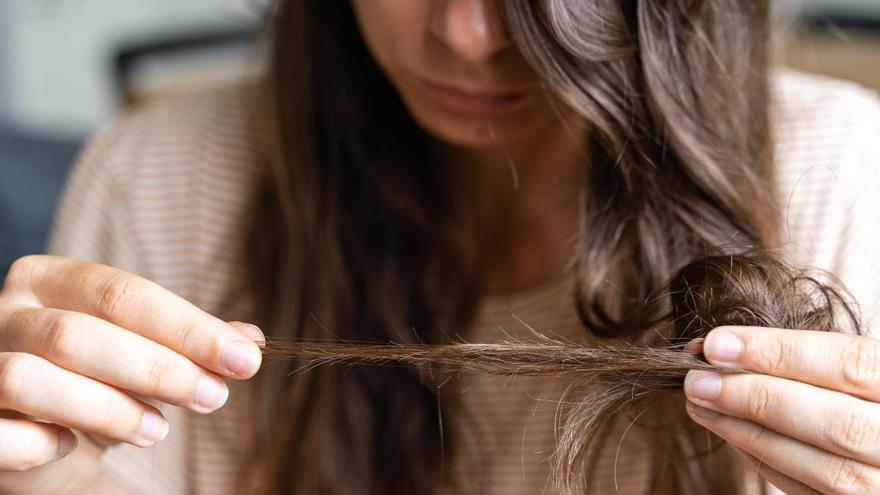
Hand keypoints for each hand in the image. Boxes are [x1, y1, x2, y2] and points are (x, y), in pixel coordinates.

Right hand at [0, 255, 264, 471]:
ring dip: (107, 408)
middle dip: (158, 369)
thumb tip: (250, 341)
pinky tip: (72, 447)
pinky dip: (37, 443)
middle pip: (79, 334)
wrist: (27, 427)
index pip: (121, 292)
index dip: (187, 328)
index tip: (244, 359)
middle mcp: (6, 313)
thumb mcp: (142, 353)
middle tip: (213, 397)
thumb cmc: (91, 379)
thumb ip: (188, 343)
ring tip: (157, 431)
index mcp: (50, 280)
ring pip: (32, 378)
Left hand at [684, 326, 879, 493]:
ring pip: (825, 469)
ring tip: (701, 404)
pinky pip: (815, 494)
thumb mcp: (868, 373)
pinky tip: (731, 432)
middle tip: (697, 380)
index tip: (716, 343)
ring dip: (751, 433)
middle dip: (757, 398)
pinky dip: (768, 462)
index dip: (780, 352)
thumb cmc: (872, 396)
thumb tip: (730, 350)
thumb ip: (819, 364)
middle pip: (836, 423)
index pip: (851, 364)